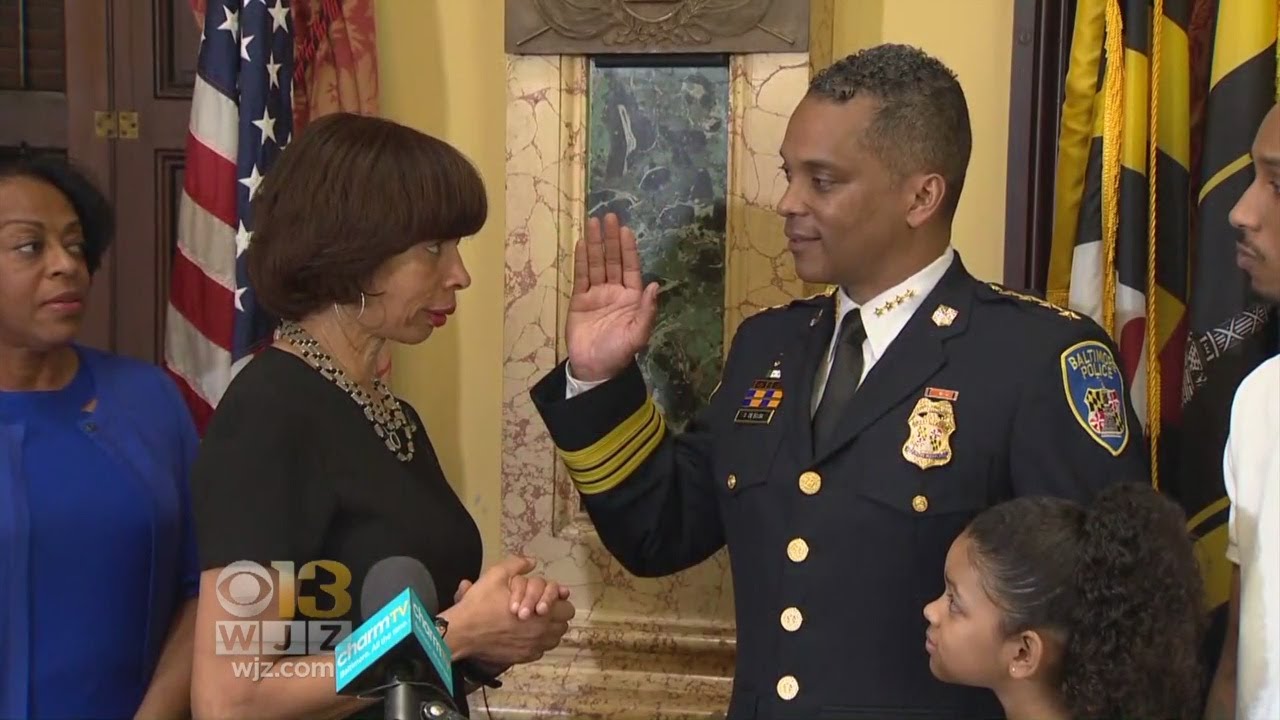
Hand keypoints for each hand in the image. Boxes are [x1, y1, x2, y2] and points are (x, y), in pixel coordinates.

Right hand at [442, 556, 574, 665]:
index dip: (559, 601)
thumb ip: (518, 565)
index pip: (567, 608)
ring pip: (553, 640)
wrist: (462, 631)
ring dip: (548, 630)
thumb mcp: (497, 575)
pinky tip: (524, 635)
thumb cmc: (481, 603)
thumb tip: (532, 562)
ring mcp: (533, 648)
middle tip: (541, 607)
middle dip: (556, 615)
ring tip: (534, 621)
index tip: (547, 597)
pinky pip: (540, 651)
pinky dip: (536, 643)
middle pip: (563, 625)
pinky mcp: (523, 658)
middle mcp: (542, 633)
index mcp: (542, 612)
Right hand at [565, 213, 660, 381]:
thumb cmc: (618, 353)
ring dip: (596, 244)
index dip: (628, 249)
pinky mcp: (580, 300)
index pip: (630, 268)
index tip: (626, 230)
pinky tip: (582, 244)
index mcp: (632, 298)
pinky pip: (581, 276)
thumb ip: (646, 311)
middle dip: (611, 239)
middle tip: (609, 217)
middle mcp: (615, 292)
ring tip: (593, 222)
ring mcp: (596, 294)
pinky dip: (582, 260)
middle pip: (613, 260)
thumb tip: (655, 285)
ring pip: (597, 264)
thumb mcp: (637, 335)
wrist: (593, 369)